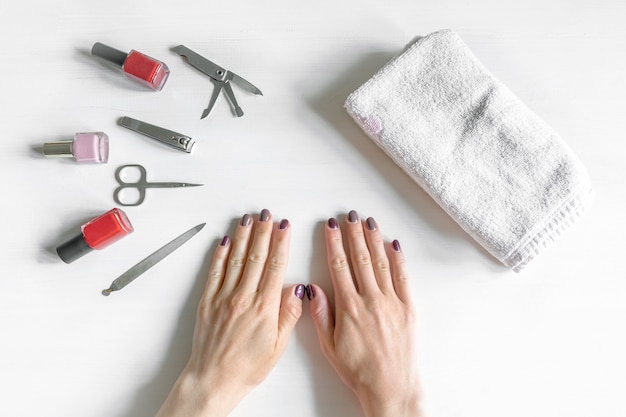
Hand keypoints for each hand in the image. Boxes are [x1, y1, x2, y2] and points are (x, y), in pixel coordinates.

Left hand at [155, 209, 304, 416]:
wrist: (214, 379)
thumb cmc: (247, 367)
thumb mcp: (279, 346)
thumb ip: (289, 314)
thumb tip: (297, 288)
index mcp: (264, 307)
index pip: (276, 266)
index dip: (281, 243)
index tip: (285, 226)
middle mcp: (244, 297)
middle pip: (256, 257)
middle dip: (263, 232)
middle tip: (267, 214)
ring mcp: (224, 297)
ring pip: (236, 259)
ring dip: (244, 236)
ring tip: (249, 219)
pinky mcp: (208, 301)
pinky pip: (215, 271)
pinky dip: (220, 254)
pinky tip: (226, 240)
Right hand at [308, 210, 421, 416]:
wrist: (391, 387)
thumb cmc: (358, 370)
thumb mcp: (330, 346)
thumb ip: (321, 314)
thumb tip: (312, 288)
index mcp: (349, 307)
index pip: (338, 265)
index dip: (334, 243)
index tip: (331, 226)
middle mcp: (370, 299)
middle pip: (360, 258)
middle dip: (353, 233)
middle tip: (349, 216)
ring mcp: (391, 302)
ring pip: (380, 262)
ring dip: (373, 239)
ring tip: (368, 222)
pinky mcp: (408, 308)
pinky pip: (402, 277)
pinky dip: (398, 258)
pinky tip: (393, 243)